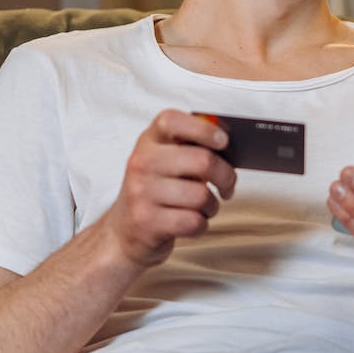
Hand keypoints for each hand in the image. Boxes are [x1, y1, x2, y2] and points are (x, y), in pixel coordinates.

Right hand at [99, 109, 236, 267]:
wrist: (124, 231)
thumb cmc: (159, 191)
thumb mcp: (169, 161)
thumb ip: (194, 147)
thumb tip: (228, 145)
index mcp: (150, 141)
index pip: (172, 121)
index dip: (204, 129)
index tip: (223, 142)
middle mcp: (141, 162)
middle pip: (202, 161)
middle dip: (226, 176)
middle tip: (227, 184)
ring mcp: (141, 192)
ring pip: (201, 195)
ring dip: (212, 205)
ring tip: (204, 206)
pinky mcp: (146, 221)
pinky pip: (194, 221)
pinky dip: (202, 224)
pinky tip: (192, 221)